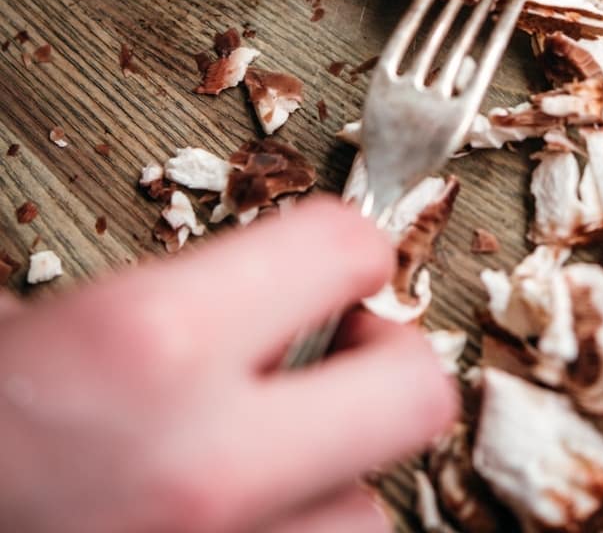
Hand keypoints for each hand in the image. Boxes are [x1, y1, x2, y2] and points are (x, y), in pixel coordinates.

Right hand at [0, 198, 456, 532]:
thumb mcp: (11, 329)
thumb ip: (135, 303)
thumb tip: (237, 275)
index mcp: (141, 349)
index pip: (346, 249)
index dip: (340, 246)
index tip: (330, 263)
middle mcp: (200, 466)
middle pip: (414, 396)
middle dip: (386, 365)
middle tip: (345, 355)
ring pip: (367, 517)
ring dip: (332, 485)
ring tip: (271, 468)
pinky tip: (237, 524)